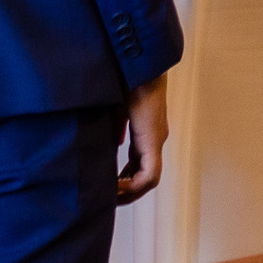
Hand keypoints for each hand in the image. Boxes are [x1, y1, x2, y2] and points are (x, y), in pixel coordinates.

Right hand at [117, 73, 167, 203]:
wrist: (136, 63)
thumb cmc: (124, 79)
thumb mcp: (115, 110)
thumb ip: (115, 128)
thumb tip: (113, 143)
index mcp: (145, 132)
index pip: (137, 163)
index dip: (123, 178)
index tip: (107, 185)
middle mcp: (154, 139)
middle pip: (144, 176)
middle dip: (126, 190)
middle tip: (107, 199)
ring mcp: (156, 140)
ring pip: (148, 179)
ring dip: (130, 192)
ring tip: (110, 197)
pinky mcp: (154, 139)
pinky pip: (149, 175)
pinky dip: (133, 185)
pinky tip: (115, 186)